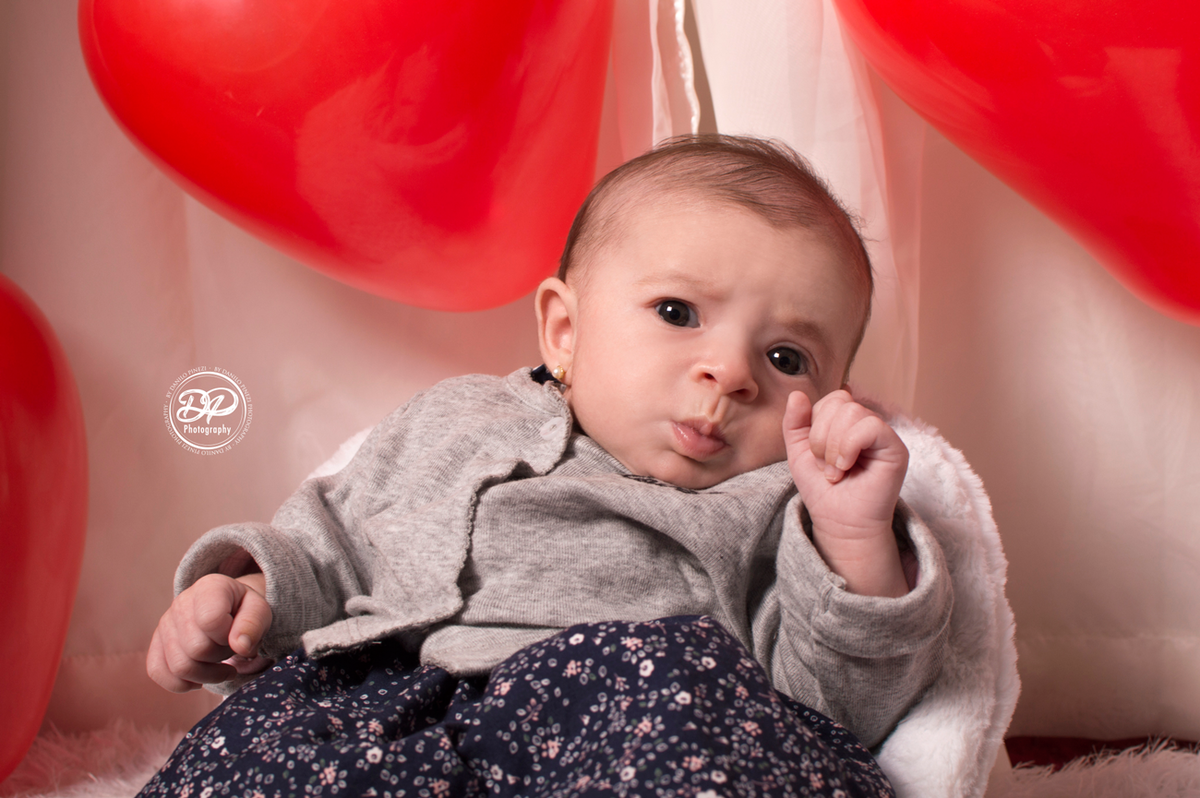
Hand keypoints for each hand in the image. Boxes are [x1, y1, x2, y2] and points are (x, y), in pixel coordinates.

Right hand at [147, 572, 273, 691]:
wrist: (228, 610)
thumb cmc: (244, 611)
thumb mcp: (260, 611)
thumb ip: (253, 624)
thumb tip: (241, 646)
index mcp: (209, 587)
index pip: (211, 621)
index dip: (228, 637)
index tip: (237, 635)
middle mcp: (181, 602)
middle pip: (197, 649)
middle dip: (220, 656)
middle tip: (230, 648)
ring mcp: (165, 623)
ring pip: (179, 667)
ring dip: (207, 674)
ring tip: (219, 663)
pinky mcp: (156, 643)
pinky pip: (158, 672)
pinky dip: (182, 683)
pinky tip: (200, 677)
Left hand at [783, 390, 908, 596]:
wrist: (839, 522)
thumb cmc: (823, 490)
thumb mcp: (798, 452)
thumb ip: (795, 422)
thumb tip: (797, 393)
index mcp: (846, 422)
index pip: (830, 399)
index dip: (814, 425)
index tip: (816, 457)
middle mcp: (867, 424)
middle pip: (839, 401)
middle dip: (821, 437)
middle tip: (826, 467)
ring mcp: (883, 435)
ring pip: (852, 412)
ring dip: (834, 446)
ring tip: (836, 471)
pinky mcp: (896, 448)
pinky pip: (870, 426)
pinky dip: (849, 447)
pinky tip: (847, 467)